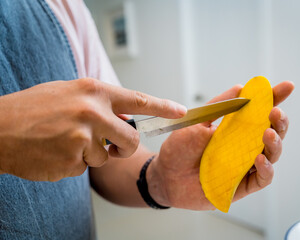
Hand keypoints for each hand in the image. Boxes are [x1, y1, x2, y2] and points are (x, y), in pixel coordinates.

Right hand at [0, 78, 185, 180]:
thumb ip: (99, 103)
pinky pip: (85, 167)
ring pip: (106, 157)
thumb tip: (123, 116)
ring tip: (64, 142)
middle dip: (123, 147)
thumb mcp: (68, 93)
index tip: (181, 111)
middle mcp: (93, 112)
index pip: (138, 100)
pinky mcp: (74, 160)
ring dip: (90, 155)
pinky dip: (74, 163)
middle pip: (131, 139)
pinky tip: (54, 152)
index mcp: (93, 91)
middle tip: (109, 146)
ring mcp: (84, 138)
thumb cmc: (32, 108)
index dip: (163, 107)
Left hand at [148, 81, 293, 209]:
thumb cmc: (180, 148)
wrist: (165, 175)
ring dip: (274, 143)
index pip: (259, 112)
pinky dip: (265, 169)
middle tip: (276, 112)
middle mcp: (243, 146)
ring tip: (268, 133)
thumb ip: (219, 106)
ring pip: (271, 155)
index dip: (274, 99)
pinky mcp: (240, 185)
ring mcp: (243, 166)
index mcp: (235, 129)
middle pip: (271, 133)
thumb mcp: (197, 121)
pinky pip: (261, 179)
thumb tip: (241, 87)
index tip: (287, 86)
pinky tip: (259, 159)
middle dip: (279, 122)